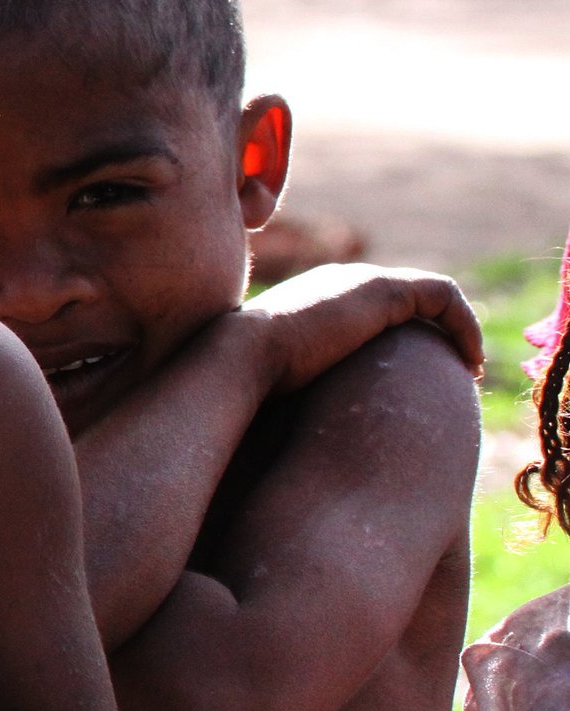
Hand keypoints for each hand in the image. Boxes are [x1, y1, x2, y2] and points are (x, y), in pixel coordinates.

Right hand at [240, 263, 482, 392]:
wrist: (241, 358)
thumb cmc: (250, 383)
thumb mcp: (277, 384)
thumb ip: (297, 389)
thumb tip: (301, 429)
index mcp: (313, 299)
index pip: (370, 305)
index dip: (403, 335)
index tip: (418, 374)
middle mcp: (339, 282)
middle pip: (405, 296)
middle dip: (436, 330)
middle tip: (457, 368)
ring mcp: (360, 281)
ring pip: (429, 294)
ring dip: (456, 328)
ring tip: (470, 367)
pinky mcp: (382, 289)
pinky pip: (443, 297)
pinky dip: (464, 325)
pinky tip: (470, 362)